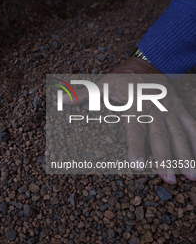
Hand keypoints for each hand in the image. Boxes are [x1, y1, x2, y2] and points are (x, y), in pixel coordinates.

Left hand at [63, 57, 195, 183]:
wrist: (145, 65)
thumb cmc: (120, 80)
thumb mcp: (101, 84)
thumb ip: (83, 95)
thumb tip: (61, 100)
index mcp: (135, 104)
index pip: (135, 129)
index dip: (135, 147)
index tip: (136, 166)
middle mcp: (155, 107)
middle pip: (161, 135)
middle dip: (165, 157)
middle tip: (169, 178)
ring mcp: (170, 108)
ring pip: (180, 133)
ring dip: (185, 154)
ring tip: (190, 176)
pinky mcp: (180, 108)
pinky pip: (192, 124)